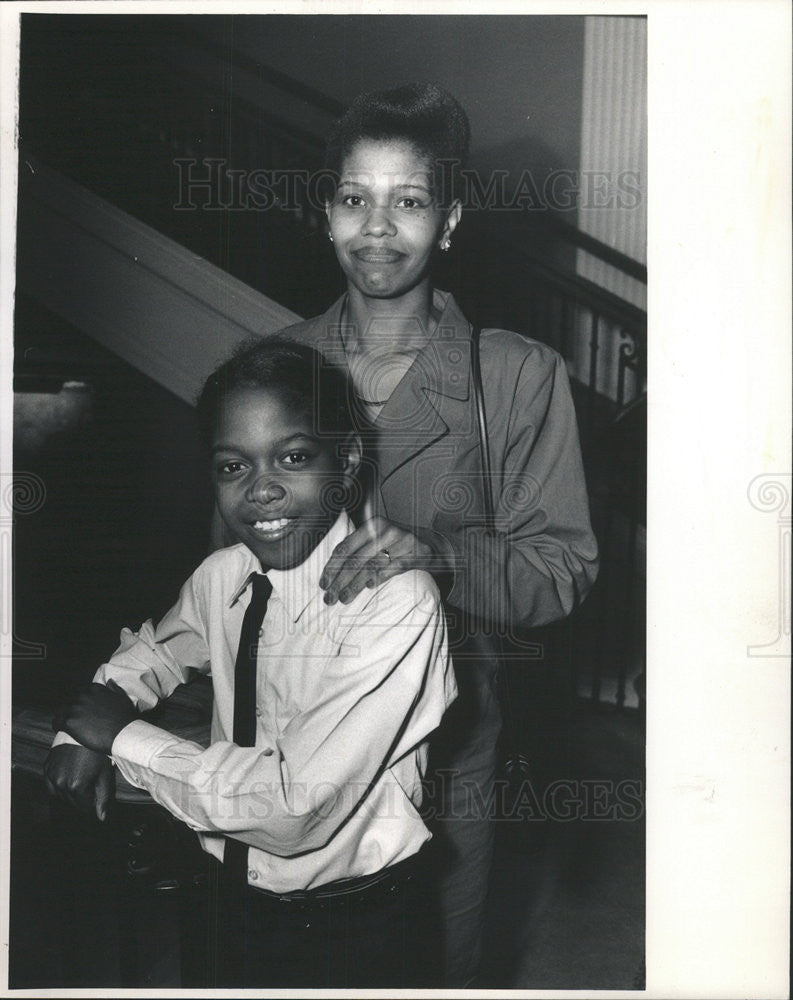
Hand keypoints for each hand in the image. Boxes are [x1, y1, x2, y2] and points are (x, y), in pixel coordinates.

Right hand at [43, 744, 114, 820]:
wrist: (83, 732)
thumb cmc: (97, 752)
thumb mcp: (105, 774)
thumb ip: (103, 797)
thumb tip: (101, 818)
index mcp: (77, 786)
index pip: (84, 810)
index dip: (92, 809)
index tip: (98, 804)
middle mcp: (61, 783)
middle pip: (72, 804)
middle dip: (82, 802)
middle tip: (91, 790)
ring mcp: (51, 776)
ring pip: (60, 797)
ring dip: (70, 796)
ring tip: (81, 783)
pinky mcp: (46, 769)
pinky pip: (50, 787)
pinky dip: (58, 788)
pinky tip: (68, 781)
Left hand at [52, 681, 137, 754]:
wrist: (123, 734)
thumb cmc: (124, 718)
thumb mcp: (122, 698)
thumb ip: (113, 689)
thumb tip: (109, 681)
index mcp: (93, 688)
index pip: (80, 693)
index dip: (81, 703)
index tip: (85, 712)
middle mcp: (82, 695)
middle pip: (69, 702)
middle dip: (72, 710)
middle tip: (77, 721)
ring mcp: (75, 708)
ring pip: (60, 711)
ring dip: (63, 717)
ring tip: (68, 726)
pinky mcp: (69, 722)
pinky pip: (56, 723)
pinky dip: (58, 726)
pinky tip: (63, 730)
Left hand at [319, 516, 440, 604]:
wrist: (432, 544)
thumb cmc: (397, 545)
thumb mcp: (378, 539)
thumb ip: (357, 548)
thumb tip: (330, 571)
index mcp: (372, 525)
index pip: (346, 547)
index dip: (332, 567)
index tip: (323, 583)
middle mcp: (386, 531)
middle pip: (356, 559)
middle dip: (339, 580)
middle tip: (329, 598)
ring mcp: (402, 542)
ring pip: (371, 566)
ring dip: (355, 585)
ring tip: (343, 598)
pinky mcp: (416, 554)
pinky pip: (393, 568)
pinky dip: (379, 578)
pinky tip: (369, 587)